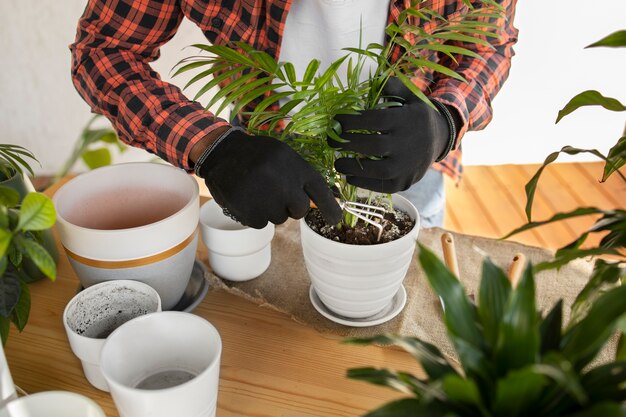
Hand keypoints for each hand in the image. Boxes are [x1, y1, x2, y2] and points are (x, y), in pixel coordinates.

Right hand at [196, 128, 341, 228]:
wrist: (221, 153)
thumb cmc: (256, 155)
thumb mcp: (282, 156)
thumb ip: (299, 177)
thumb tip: (315, 202)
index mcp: (295, 166)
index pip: (320, 191)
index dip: (330, 208)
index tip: (336, 219)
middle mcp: (284, 184)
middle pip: (300, 210)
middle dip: (291, 207)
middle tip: (277, 194)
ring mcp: (267, 200)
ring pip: (280, 218)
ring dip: (271, 210)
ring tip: (257, 190)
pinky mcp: (250, 212)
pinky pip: (261, 223)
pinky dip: (255, 215)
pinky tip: (247, 198)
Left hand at [330, 77, 454, 192]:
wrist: (439, 139)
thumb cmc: (416, 116)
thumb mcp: (410, 97)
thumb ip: (393, 87)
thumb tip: (372, 79)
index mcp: (407, 120)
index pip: (374, 120)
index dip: (351, 121)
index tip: (336, 121)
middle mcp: (409, 144)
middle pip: (373, 145)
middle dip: (347, 144)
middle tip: (330, 141)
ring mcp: (408, 166)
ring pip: (377, 169)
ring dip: (352, 167)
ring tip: (337, 163)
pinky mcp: (405, 181)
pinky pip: (382, 185)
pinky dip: (363, 183)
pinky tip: (350, 176)